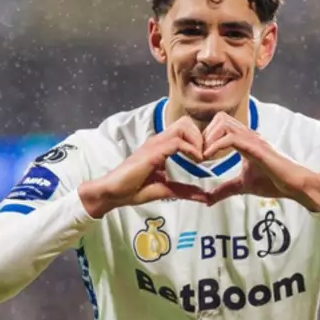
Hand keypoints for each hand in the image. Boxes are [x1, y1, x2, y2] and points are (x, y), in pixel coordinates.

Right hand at [78, 116, 210, 217]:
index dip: (200, 140)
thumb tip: (204, 196)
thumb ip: (184, 191)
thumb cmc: (133, 189)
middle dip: (201, 136)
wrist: (113, 193)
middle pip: (186, 122)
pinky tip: (196, 162)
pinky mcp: (152, 152)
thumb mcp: (165, 190)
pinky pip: (177, 142)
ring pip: (184, 126)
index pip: (185, 129)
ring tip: (200, 159)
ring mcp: (155, 144)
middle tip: (206, 156)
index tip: (207, 157)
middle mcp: (158, 141)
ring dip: (197, 141)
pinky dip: (191, 150)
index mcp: (161, 146)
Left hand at [201, 113, 319, 211]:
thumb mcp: (242, 186)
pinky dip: (216, 146)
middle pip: (220, 117)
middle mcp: (248, 135)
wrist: (294, 186)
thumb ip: (224, 190)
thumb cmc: (274, 182)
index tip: (198, 154)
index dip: (206, 135)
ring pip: (224, 123)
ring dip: (208, 138)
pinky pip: (232, 138)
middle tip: (199, 155)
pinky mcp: (257, 148)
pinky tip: (209, 158)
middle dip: (204, 134)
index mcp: (244, 140)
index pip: (220, 123)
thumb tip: (207, 200)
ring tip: (203, 157)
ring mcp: (253, 140)